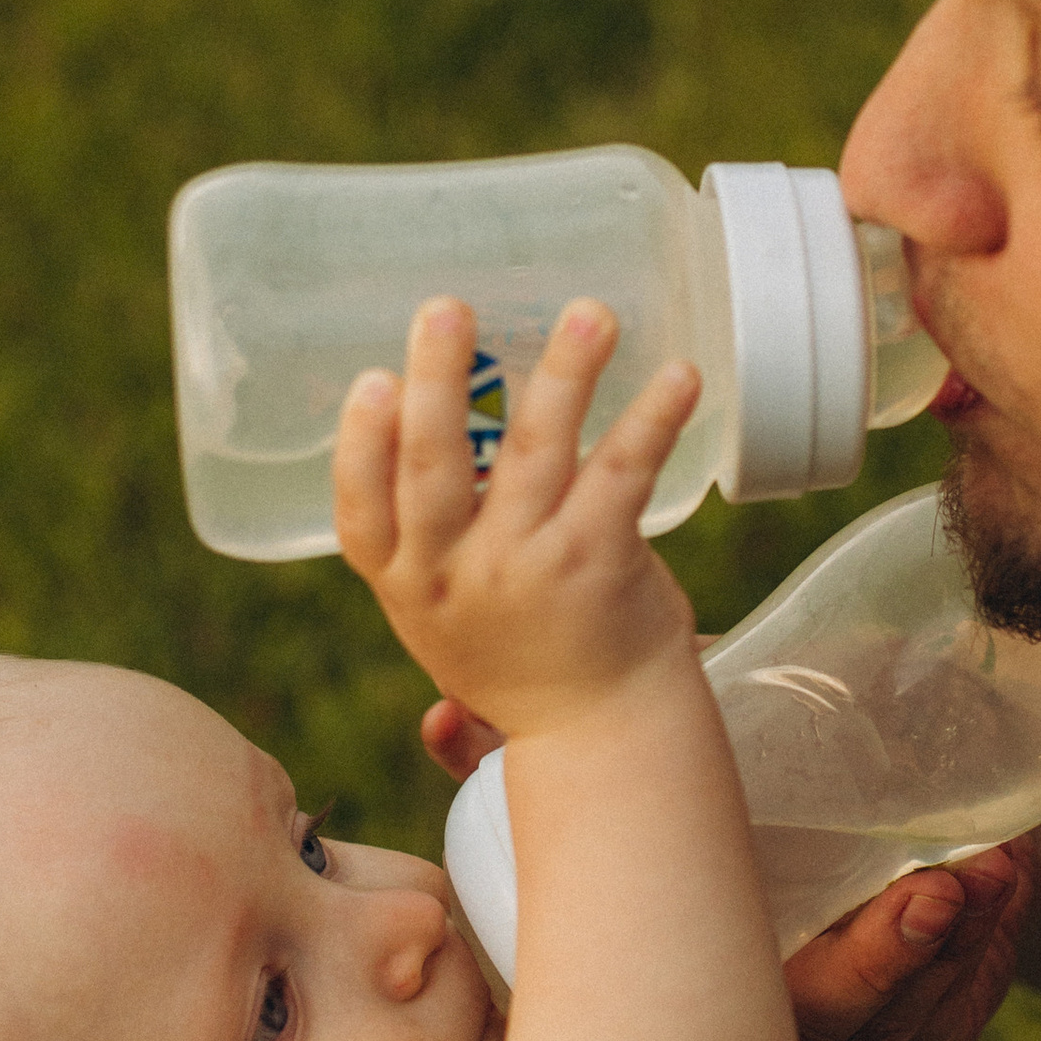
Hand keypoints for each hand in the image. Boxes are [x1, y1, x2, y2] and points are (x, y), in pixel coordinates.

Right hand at [337, 300, 696, 736]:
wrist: (599, 733)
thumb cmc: (515, 657)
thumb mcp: (435, 619)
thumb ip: (416, 548)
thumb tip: (391, 431)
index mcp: (405, 584)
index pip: (361, 512)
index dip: (360, 446)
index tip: (371, 381)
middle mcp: (459, 577)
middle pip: (437, 468)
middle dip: (439, 381)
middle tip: (447, 307)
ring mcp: (531, 568)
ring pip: (541, 453)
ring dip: (565, 374)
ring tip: (589, 313)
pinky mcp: (601, 562)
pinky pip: (625, 474)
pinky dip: (653, 419)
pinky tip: (679, 375)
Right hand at [421, 700, 1032, 1040]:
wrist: (702, 883)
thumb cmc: (637, 844)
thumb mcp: (592, 803)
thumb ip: (522, 769)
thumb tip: (448, 716)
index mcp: (716, 1008)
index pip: (813, 1015)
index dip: (881, 961)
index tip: (928, 887)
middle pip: (886, 1031)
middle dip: (944, 956)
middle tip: (982, 871)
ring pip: (928, 1027)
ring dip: (981, 950)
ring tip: (1011, 864)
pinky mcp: (888, 1022)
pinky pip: (952, 1015)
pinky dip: (994, 958)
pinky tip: (1014, 888)